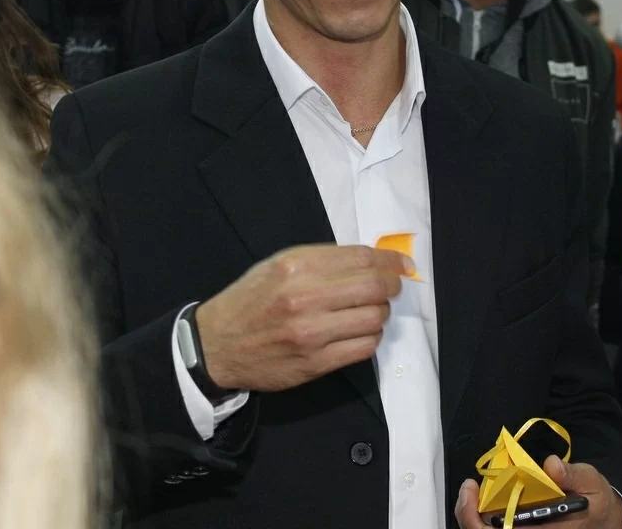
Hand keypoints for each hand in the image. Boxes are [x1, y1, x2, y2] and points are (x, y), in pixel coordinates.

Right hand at [194, 244, 410, 391]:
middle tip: (392, 287)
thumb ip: (323, 260)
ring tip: (370, 310)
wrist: (218, 345)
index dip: (391, 261)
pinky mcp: (315, 363)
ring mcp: (311, 333)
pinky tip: (359, 331)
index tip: (403, 265)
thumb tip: (372, 261)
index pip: (362, 259)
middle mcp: (305, 297)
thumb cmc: (251, 299)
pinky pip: (364, 348)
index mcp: (297, 265)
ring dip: (381, 313)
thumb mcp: (278, 264)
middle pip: (374, 288)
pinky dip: (371, 337)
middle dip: (392, 286)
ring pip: (375, 318)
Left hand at [454, 457, 621, 528]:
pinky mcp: (523, 528)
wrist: (602, 514)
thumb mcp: (590, 483)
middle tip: (468, 488)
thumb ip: (572, 475)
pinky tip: (482, 497)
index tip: (474, 491)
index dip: (477, 520)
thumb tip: (552, 466)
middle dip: (469, 515)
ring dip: (473, 515)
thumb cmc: (595, 501)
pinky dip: (482, 515)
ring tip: (471, 491)